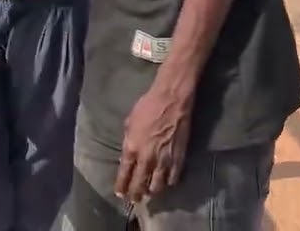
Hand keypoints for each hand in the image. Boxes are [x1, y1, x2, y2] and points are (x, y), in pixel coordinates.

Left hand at [115, 85, 192, 203]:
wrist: (171, 100)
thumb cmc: (147, 107)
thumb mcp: (129, 124)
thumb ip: (128, 143)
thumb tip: (129, 155)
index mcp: (131, 149)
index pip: (124, 175)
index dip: (121, 187)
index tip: (120, 194)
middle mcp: (147, 159)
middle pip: (139, 185)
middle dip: (135, 195)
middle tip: (134, 199)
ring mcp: (164, 161)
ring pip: (157, 186)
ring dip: (152, 191)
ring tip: (150, 193)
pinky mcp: (179, 159)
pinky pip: (173, 178)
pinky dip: (169, 183)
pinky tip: (166, 183)